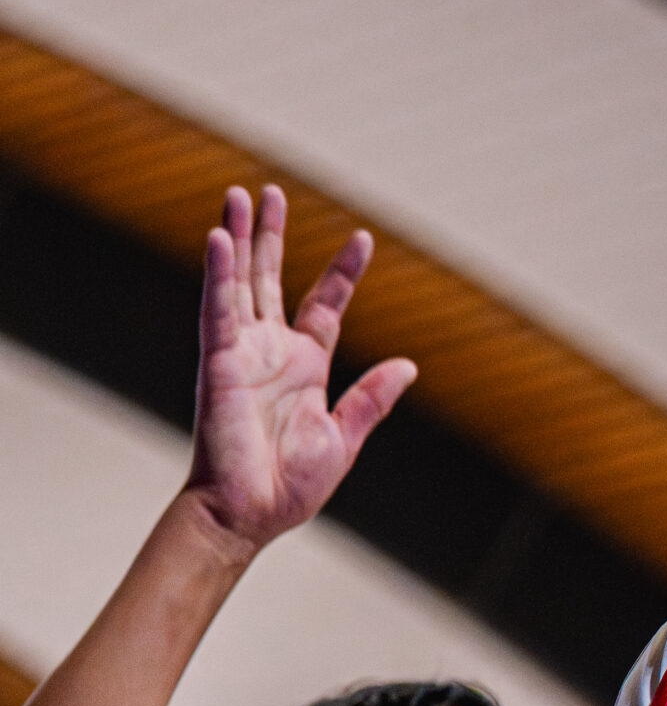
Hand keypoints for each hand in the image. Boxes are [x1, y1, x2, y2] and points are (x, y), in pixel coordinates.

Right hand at [187, 186, 414, 552]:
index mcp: (306, 366)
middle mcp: (272, 351)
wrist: (251, 513)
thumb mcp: (344, 436)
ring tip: (239, 195)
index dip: (341, 272)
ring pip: (240, 282)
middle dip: (270, 235)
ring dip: (238, 238)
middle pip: (269, 278)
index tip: (361, 239)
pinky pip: (217, 309)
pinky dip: (218, 274)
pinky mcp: (219, 361)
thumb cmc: (292, 485)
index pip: (325, 304)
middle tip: (268, 192)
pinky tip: (218, 237)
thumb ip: (371, 399)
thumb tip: (409, 366)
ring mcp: (243, 352)